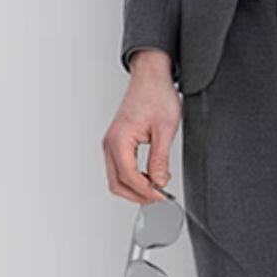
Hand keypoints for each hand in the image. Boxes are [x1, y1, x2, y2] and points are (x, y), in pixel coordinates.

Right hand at [103, 50, 181, 204]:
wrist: (151, 77)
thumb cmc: (156, 95)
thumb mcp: (165, 129)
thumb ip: (160, 159)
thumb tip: (159, 182)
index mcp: (119, 139)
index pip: (129, 177)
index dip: (146, 191)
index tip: (162, 196)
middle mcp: (111, 143)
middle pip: (117, 183)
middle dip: (138, 195)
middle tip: (160, 198)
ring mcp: (111, 143)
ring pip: (116, 179)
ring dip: (135, 188)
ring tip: (156, 189)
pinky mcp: (117, 143)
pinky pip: (119, 169)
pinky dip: (132, 179)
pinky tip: (149, 179)